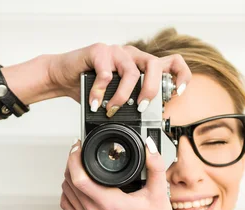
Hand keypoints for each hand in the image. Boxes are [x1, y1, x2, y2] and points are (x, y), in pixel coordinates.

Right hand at [47, 43, 191, 109]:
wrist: (63, 77)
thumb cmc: (90, 86)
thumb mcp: (116, 97)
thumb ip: (132, 102)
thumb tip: (147, 124)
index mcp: (141, 65)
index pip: (171, 62)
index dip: (181, 75)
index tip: (179, 92)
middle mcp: (132, 55)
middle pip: (154, 66)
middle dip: (150, 91)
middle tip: (140, 107)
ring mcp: (116, 51)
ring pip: (131, 72)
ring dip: (123, 96)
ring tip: (112, 109)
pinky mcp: (99, 51)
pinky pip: (106, 73)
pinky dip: (100, 92)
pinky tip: (95, 101)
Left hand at [60, 137, 175, 209]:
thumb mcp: (159, 194)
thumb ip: (155, 166)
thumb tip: (150, 146)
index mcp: (109, 204)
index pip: (79, 178)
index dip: (74, 158)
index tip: (79, 146)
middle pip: (69, 182)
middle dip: (72, 162)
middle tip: (80, 151)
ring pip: (65, 192)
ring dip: (69, 176)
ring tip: (78, 165)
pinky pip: (67, 205)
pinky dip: (67, 192)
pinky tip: (76, 185)